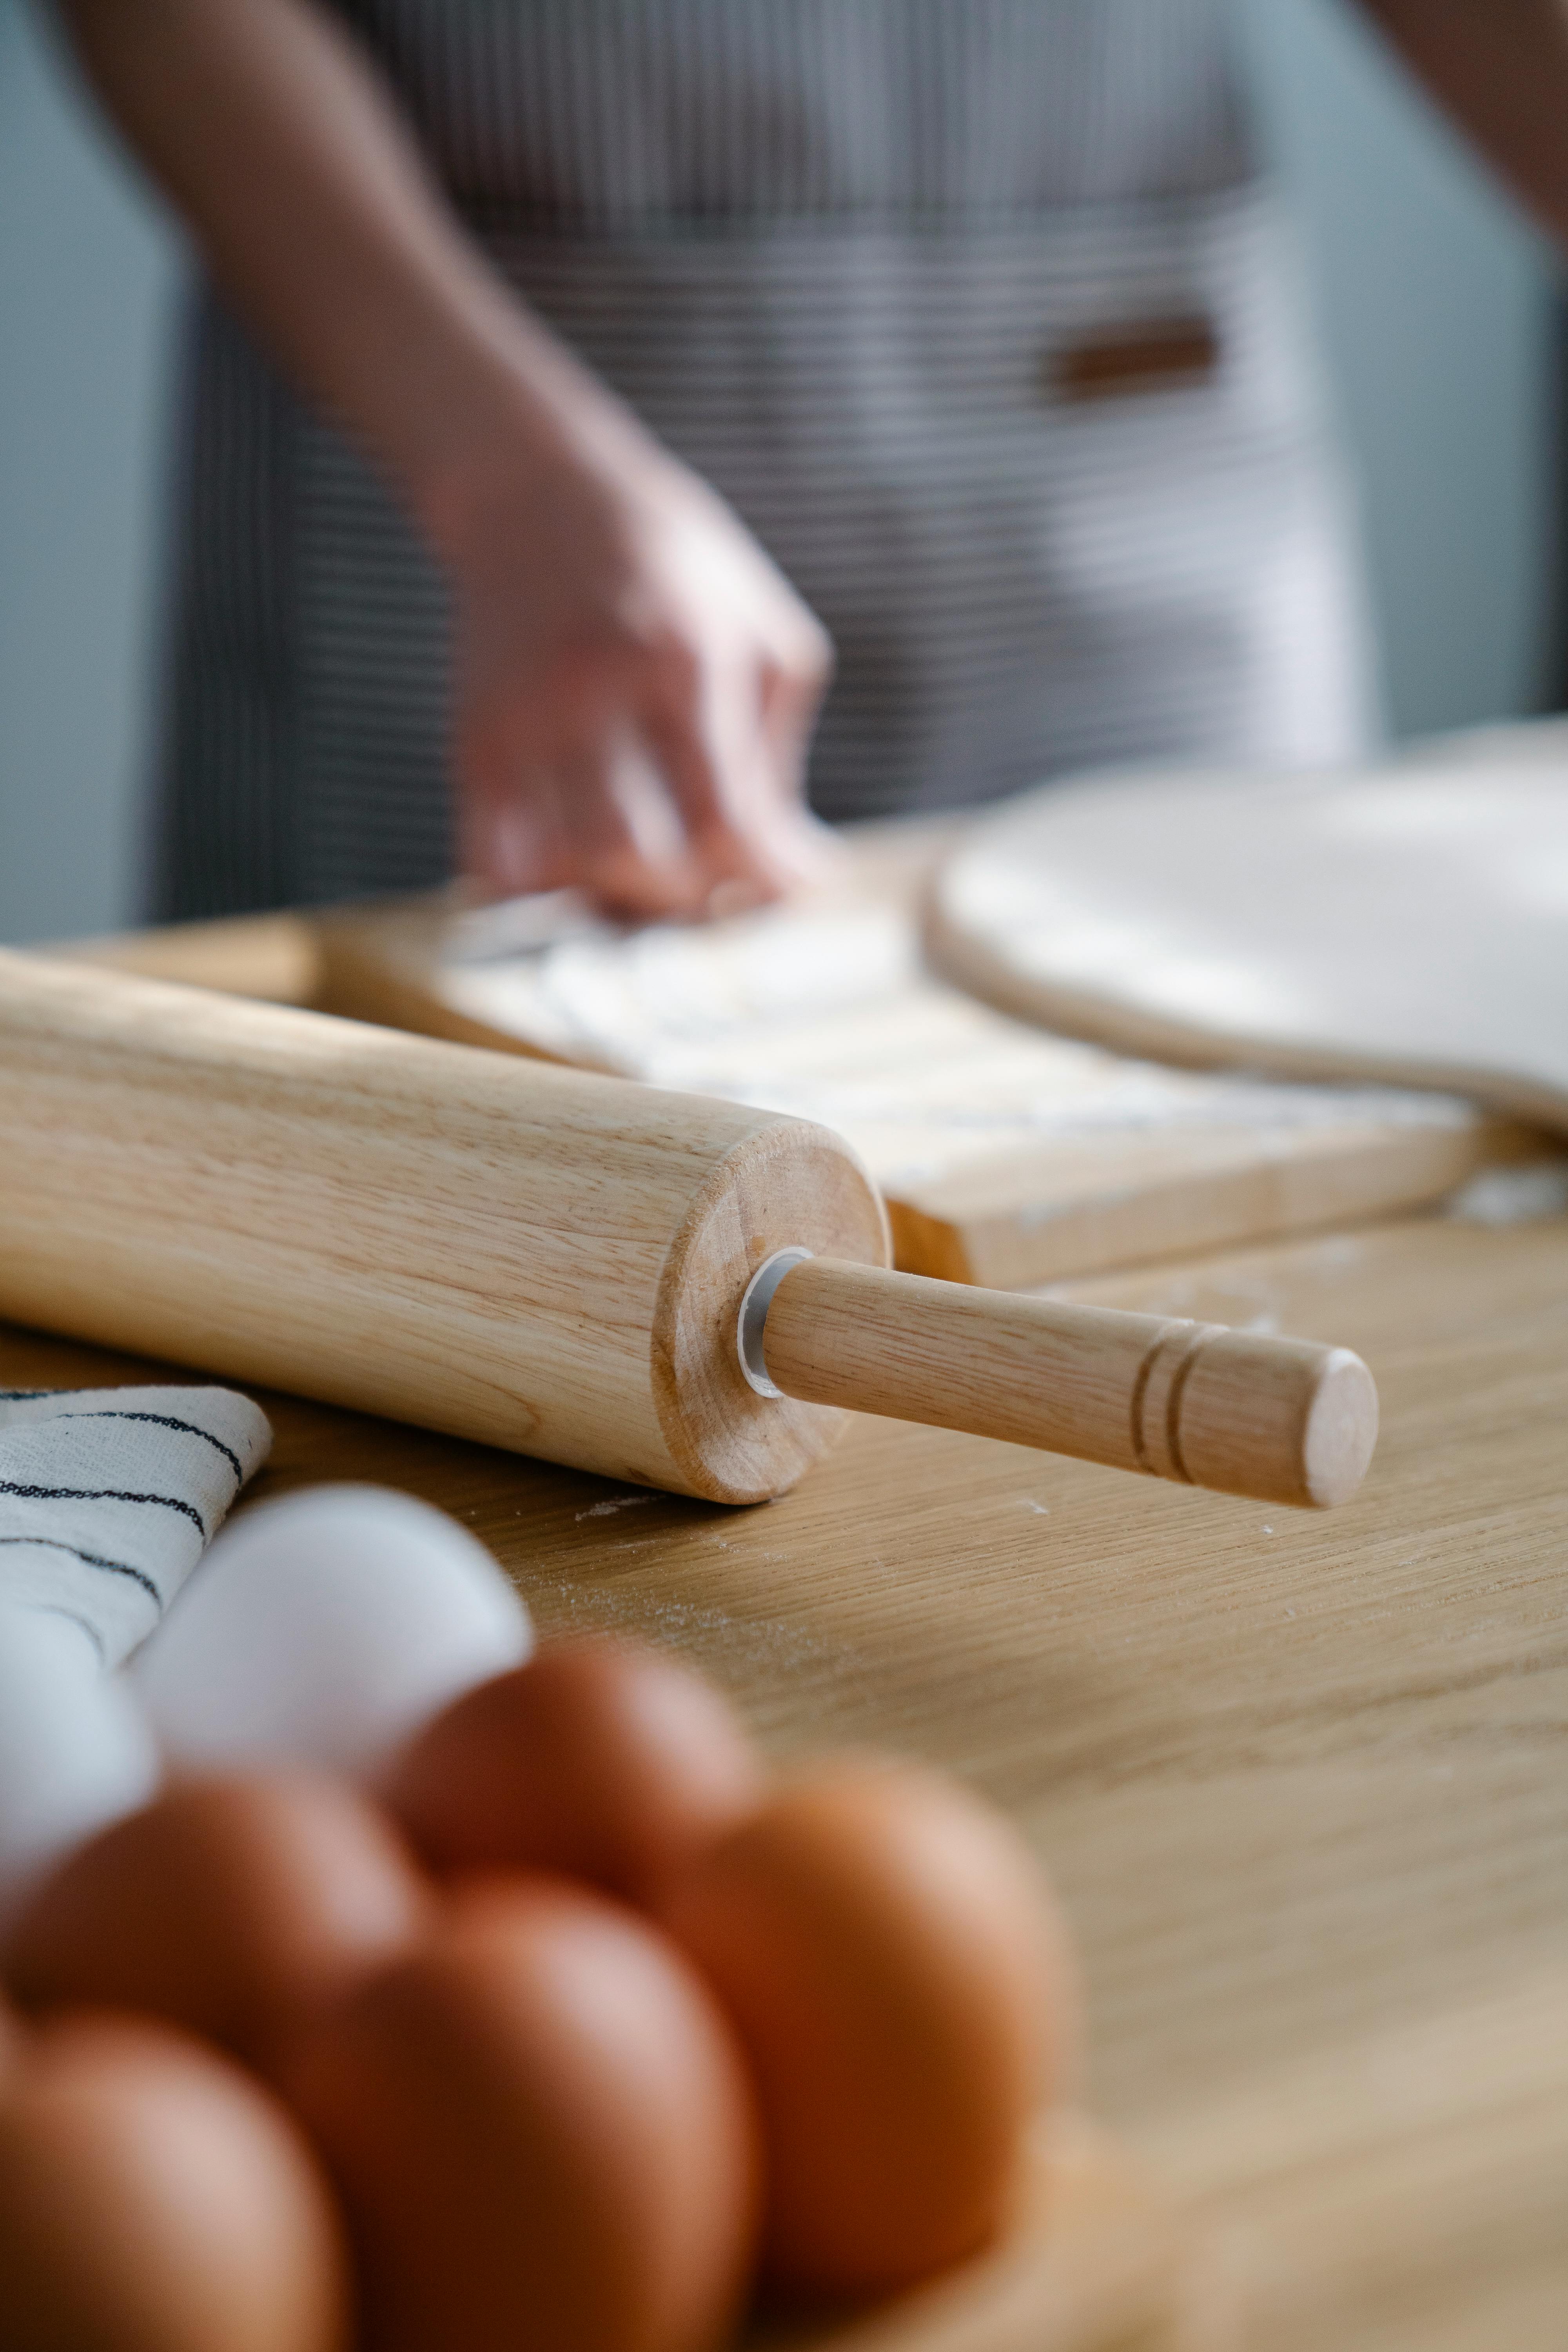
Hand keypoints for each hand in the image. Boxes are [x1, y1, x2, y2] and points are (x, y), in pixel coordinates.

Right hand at [437, 407, 836, 919]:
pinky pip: (494, 861)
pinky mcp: (471, 740)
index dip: (759, 880)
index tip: (782, 890)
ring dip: (618, 896)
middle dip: (688, 896)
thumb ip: (776, 760)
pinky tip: (579, 865)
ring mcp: (522, 719)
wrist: (537, 495)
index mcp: (684, 661)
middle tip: (714, 886)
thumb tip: (790, 875)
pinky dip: (541, 888)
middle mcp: (594, 691)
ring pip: (564, 866)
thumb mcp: (761, 637)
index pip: (721, 819)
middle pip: (637, 855)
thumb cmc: (673, 572)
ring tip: (652, 875)